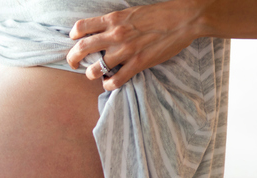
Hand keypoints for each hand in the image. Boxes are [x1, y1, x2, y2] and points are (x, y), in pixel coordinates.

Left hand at [66, 0, 200, 90]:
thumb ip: (116, 22)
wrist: (184, 18)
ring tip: (94, 75)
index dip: (74, 35)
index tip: (74, 40)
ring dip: (90, 74)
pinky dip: (108, 85)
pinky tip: (109, 83)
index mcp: (113, 19)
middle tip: (73, 64)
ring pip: (95, 69)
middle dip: (72, 59)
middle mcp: (115, 35)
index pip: (82, 27)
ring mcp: (126, 51)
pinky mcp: (138, 63)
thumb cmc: (159, 14)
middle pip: (82, 49)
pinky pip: (115, 80)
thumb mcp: (132, 12)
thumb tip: (104, 31)